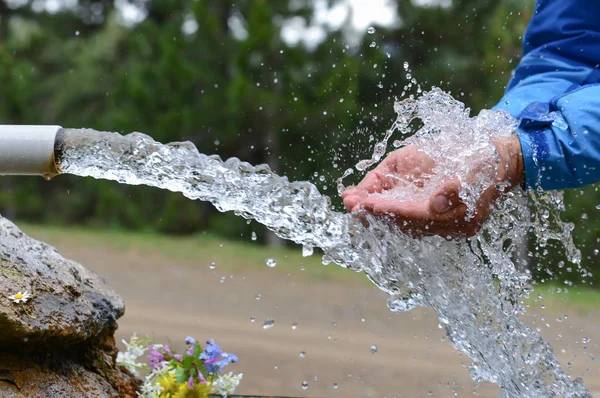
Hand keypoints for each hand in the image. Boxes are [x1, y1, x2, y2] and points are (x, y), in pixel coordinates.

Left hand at [342, 136, 523, 237]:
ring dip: (371, 211)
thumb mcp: (474, 171)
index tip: (368, 203)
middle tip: (350, 203)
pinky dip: (377, 204)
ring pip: (397, 219)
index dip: (391, 210)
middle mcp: (442, 223)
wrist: (495, 159)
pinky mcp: (425, 208)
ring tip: (349, 200)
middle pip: (402, 222)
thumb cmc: (483, 162)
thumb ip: (455, 189)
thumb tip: (435, 203)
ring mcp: (434, 217)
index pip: (417, 216)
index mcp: (457, 217)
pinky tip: (358, 196)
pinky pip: (397, 210)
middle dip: (374, 213)